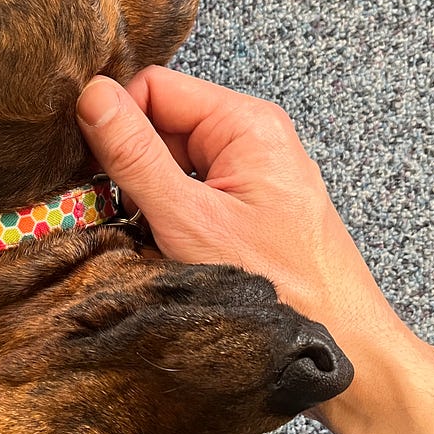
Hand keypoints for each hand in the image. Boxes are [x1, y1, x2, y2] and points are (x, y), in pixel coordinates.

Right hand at [76, 67, 395, 352]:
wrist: (342, 346)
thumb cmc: (281, 287)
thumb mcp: (189, 219)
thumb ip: (134, 155)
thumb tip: (91, 97)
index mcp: (246, 123)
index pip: (154, 86)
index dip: (117, 122)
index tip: (96, 169)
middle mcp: (252, 137)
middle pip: (162, 124)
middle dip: (132, 165)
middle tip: (123, 212)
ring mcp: (252, 173)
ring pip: (171, 163)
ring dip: (148, 197)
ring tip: (152, 238)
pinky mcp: (249, 206)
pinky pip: (190, 193)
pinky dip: (169, 217)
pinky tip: (170, 249)